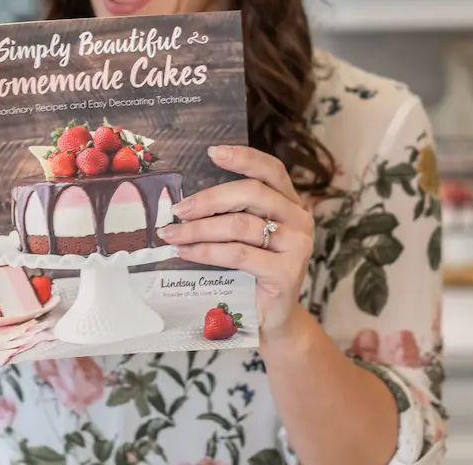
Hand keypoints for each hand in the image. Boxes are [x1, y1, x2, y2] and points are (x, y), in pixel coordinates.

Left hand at [158, 145, 313, 335]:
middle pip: (252, 193)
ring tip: (173, 234)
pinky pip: (238, 253)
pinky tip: (186, 252)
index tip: (212, 152)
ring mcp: (297, 246)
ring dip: (200, 228)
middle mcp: (300, 220)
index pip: (271, 170)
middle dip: (210, 198)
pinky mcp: (287, 272)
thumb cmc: (252, 274)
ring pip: (240, 225)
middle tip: (179, 209)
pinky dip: (206, 251)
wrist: (271, 320)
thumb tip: (187, 199)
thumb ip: (231, 214)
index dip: (244, 157)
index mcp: (290, 204)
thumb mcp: (246, 237)